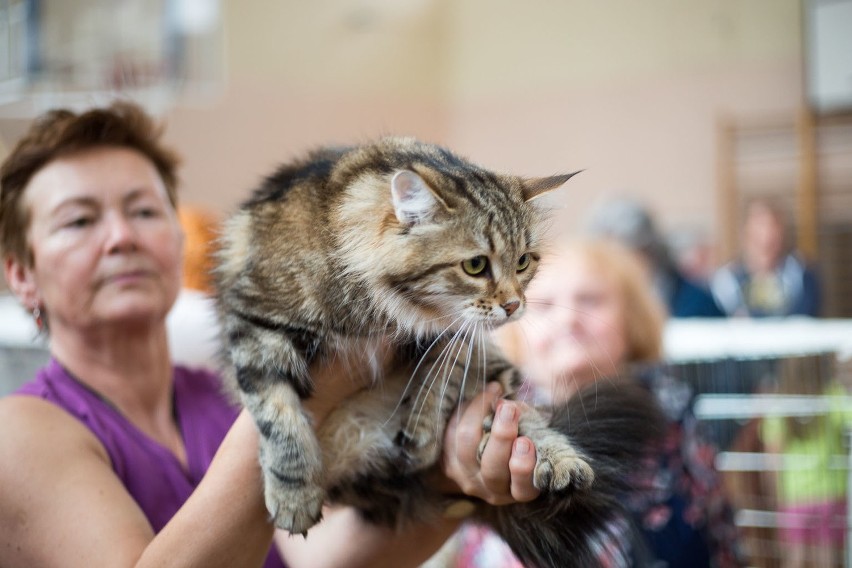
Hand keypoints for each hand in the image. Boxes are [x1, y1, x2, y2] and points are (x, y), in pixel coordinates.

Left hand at [441, 382, 539, 504]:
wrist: (489, 453)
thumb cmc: (521, 440)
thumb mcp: (532, 437)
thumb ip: (528, 426)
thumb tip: (510, 405)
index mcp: (520, 489)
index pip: (523, 487)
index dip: (523, 467)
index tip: (525, 441)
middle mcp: (494, 491)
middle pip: (493, 468)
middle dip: (501, 437)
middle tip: (509, 409)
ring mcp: (469, 481)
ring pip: (468, 451)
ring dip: (480, 419)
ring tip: (494, 397)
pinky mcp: (450, 466)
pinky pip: (452, 438)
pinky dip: (467, 414)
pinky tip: (482, 397)